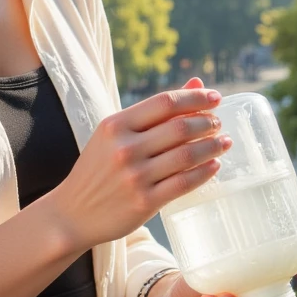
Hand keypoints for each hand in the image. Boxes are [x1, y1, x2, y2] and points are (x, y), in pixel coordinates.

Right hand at [49, 85, 230, 252]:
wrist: (72, 213)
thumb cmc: (98, 170)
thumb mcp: (115, 135)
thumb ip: (154, 111)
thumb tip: (196, 83)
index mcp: (115, 126)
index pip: (164, 102)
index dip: (195, 98)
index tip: (215, 98)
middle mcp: (124, 149)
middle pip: (180, 127)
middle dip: (208, 122)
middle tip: (218, 124)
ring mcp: (134, 177)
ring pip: (187, 155)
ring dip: (212, 146)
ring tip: (223, 143)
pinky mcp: (144, 202)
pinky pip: (184, 182)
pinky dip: (204, 172)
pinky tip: (214, 165)